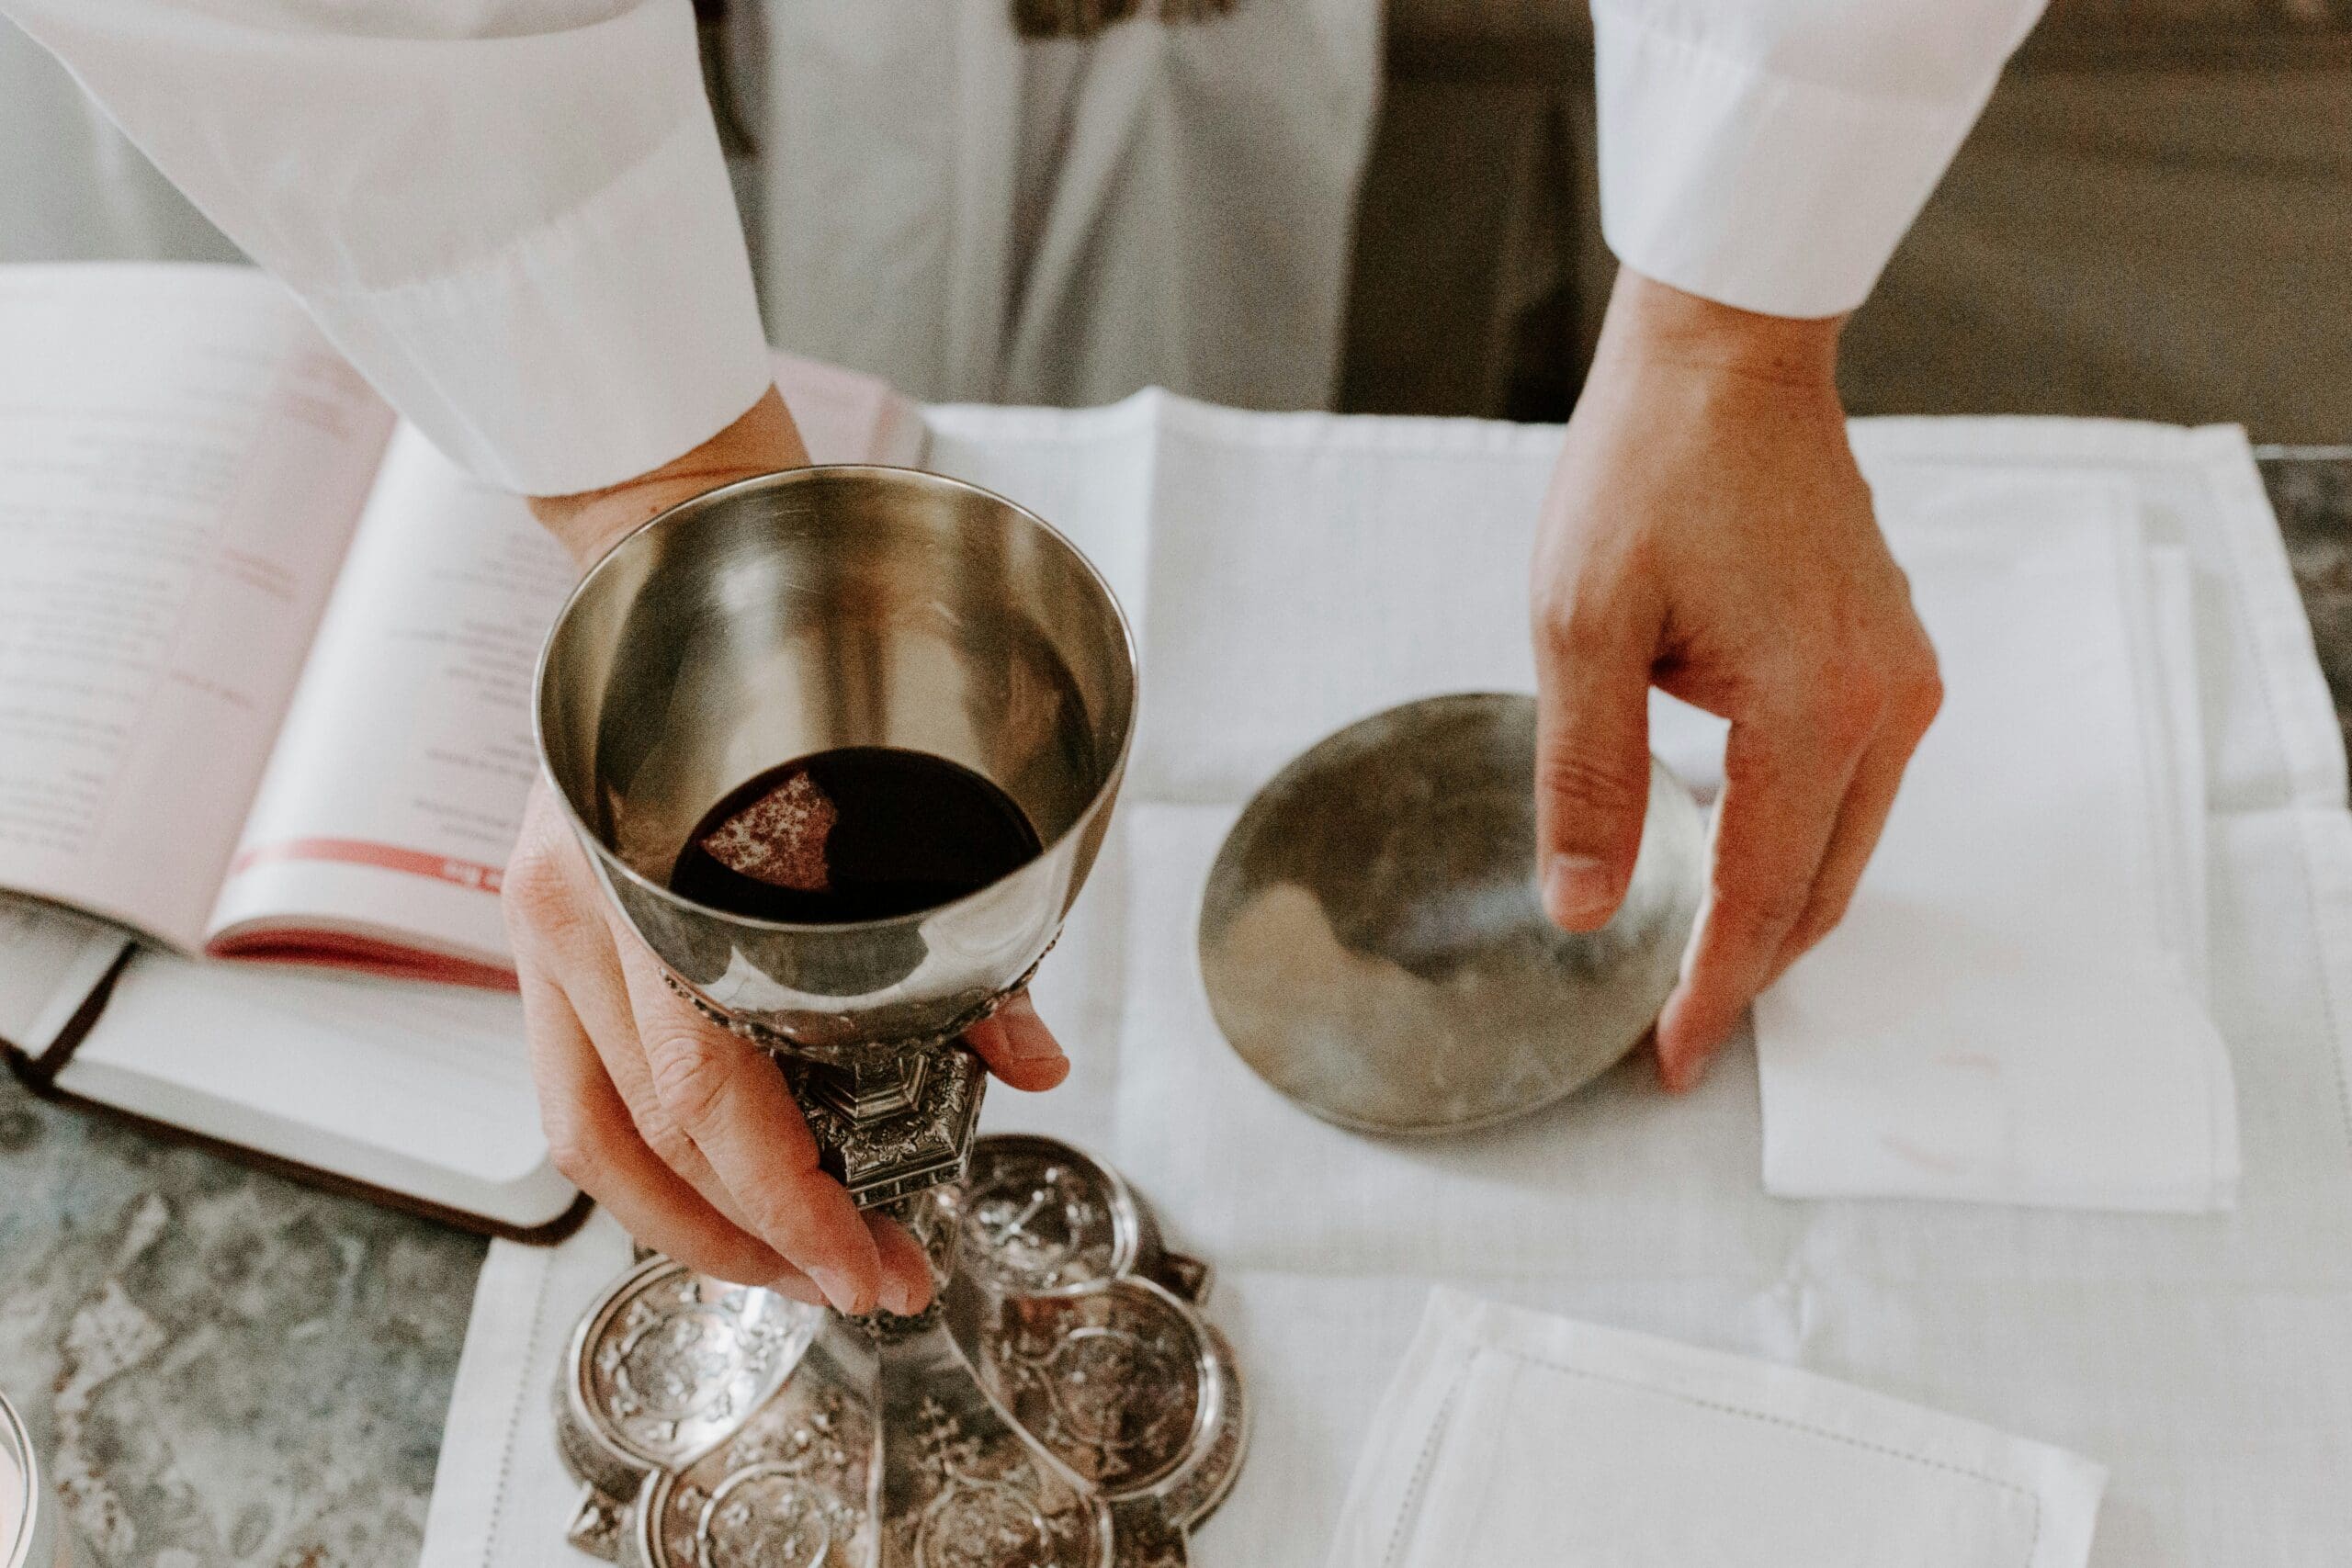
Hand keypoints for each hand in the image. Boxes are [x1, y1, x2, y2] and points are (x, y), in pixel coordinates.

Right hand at [510, 390, 1070, 1313]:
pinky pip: (581, 1077)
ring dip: (691, 1221)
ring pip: (588, 1133)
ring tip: (790, 1264)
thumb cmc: (785, 659)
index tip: (873, 1268)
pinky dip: (657, 1151)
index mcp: (652, 875)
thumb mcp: (878, 788)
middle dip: (753, 1242)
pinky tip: (728, 1180)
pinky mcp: (547, 916)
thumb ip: (951, 926)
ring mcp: (541, 914)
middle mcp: (573, 909)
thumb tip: (1029, 1059)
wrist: (681, 552)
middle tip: (859, 1285)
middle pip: (640, 1144)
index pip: (709, 1100)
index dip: (792, 1209)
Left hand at [1530, 273, 1941, 1090]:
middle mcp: (1885, 704)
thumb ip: (1589, 781)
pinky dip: (1796, 837)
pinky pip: (1850, 783)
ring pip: (1843, 842)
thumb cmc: (1648, 471)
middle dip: (1752, 967)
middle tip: (1677, 1033)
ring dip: (1777, 906)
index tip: (1670, 1060)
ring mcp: (1900, 675)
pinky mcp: (1889, 653)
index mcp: (1814, 709)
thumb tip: (1586, 909)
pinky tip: (1731, 854)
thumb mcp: (1581, 629)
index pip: (1763, 896)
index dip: (1715, 990)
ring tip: (1696, 961)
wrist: (1725, 356)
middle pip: (1821, 886)